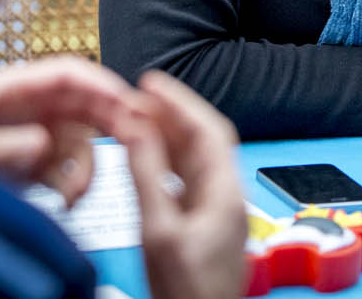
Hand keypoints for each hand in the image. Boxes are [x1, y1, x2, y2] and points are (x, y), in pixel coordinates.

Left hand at [0, 56, 144, 206]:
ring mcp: (36, 131)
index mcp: (11, 87)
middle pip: (87, 102)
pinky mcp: (36, 160)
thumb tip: (45, 144)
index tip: (126, 102)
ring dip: (87, 165)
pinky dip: (73, 183)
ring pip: (84, 138)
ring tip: (76, 193)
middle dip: (111, 122)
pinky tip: (65, 199)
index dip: (101, 83)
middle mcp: (31, 105)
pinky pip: (70, 166)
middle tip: (134, 141)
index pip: (67, 73)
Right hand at [116, 71, 246, 298]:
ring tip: (135, 119)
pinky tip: (145, 159)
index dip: (180, 102)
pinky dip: (164, 164)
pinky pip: (185, 182)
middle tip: (138, 97)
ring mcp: (215, 214)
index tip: (151, 83)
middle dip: (171, 115)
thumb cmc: (186, 293)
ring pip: (193, 162)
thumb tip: (136, 130)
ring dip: (167, 137)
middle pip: (203, 143)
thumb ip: (146, 178)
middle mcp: (226, 199)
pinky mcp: (202, 229)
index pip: (208, 131)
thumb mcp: (158, 232)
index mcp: (225, 195)